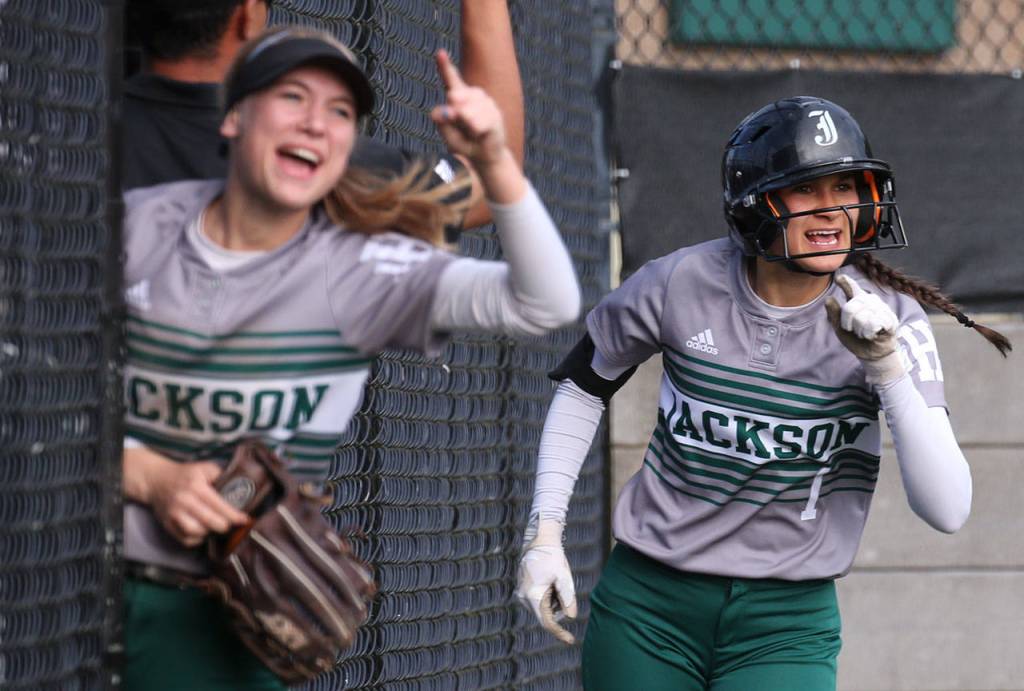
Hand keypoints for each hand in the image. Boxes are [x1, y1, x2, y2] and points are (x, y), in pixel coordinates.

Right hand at [147, 458, 250, 547]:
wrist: (156, 480)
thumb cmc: (185, 474)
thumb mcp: (204, 468)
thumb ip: (222, 476)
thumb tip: (240, 490)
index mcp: (196, 486)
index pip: (219, 505)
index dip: (234, 515)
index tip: (245, 519)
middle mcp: (184, 501)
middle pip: (210, 522)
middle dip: (224, 525)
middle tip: (230, 523)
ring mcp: (174, 514)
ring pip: (197, 533)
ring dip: (210, 532)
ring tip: (214, 525)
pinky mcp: (167, 525)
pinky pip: (186, 540)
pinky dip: (197, 539)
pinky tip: (202, 531)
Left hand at [431, 49, 507, 168]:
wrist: (485, 156)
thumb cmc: (464, 144)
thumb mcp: (448, 136)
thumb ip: (443, 124)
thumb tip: (447, 110)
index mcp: (458, 98)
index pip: (450, 80)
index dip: (444, 66)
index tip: (440, 53)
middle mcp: (472, 96)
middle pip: (457, 95)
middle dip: (454, 106)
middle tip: (454, 116)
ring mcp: (485, 104)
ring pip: (469, 111)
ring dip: (467, 124)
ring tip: (471, 132)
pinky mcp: (495, 116)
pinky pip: (481, 121)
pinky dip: (477, 130)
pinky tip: (478, 133)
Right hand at [516, 519, 576, 643]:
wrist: (539, 540)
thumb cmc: (552, 557)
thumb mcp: (563, 577)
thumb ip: (568, 598)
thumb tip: (571, 617)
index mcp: (533, 596)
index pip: (546, 622)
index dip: (559, 633)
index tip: (571, 640)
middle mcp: (524, 597)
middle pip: (546, 614)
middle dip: (559, 607)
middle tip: (563, 587)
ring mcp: (521, 593)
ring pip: (543, 607)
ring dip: (554, 600)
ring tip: (555, 579)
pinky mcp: (523, 589)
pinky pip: (538, 600)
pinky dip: (549, 595)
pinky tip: (550, 579)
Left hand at [825, 274, 904, 385]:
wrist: (871, 353)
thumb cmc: (856, 338)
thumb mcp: (840, 327)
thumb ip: (834, 313)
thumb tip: (828, 299)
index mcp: (858, 300)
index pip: (852, 288)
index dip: (846, 282)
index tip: (839, 277)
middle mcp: (870, 300)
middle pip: (850, 307)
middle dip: (847, 323)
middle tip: (853, 330)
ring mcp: (881, 308)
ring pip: (862, 317)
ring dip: (859, 330)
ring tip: (864, 333)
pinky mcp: (890, 318)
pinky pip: (873, 324)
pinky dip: (868, 333)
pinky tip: (872, 335)